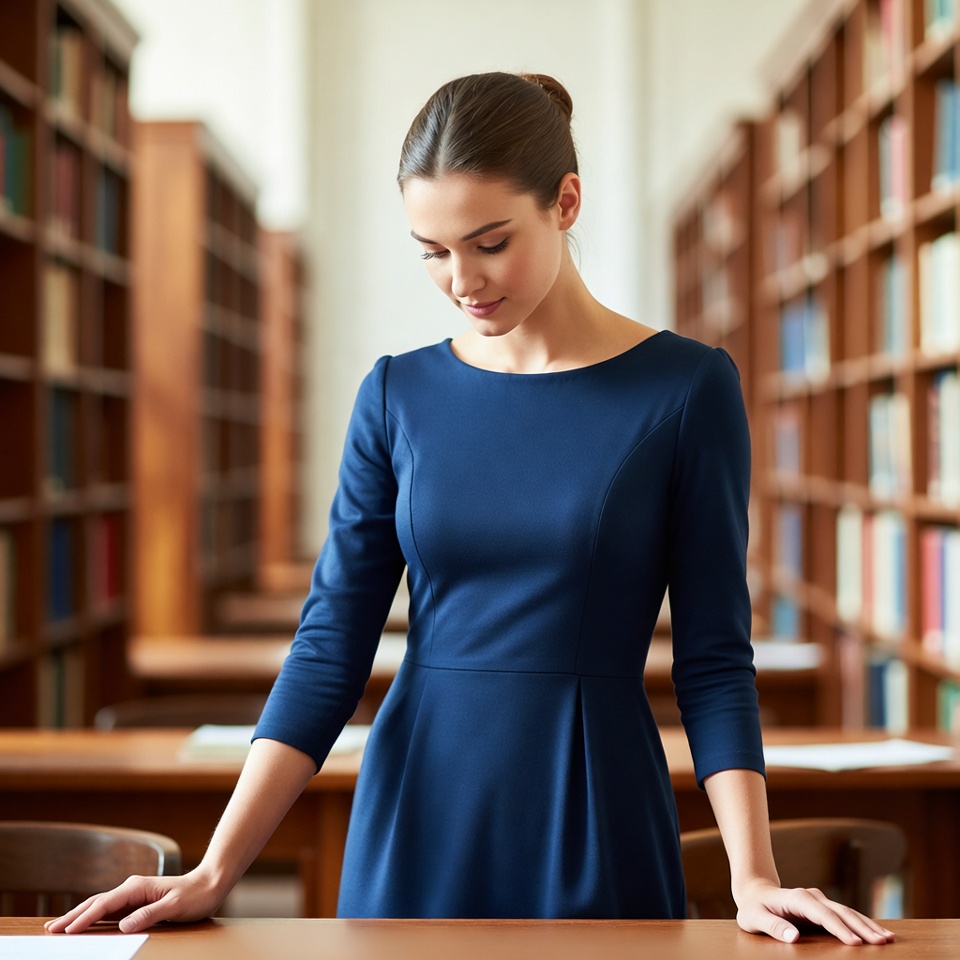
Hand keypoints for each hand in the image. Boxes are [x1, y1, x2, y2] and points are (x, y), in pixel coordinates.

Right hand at [44, 868, 226, 933]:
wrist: (210, 883)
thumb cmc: (196, 895)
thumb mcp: (175, 907)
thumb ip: (150, 915)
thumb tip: (124, 925)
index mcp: (137, 887)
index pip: (104, 904)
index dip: (84, 918)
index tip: (66, 931)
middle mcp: (132, 888)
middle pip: (96, 902)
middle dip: (72, 916)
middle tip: (50, 930)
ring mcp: (133, 894)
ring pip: (100, 905)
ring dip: (79, 916)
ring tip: (59, 926)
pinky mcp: (137, 902)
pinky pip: (110, 910)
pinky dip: (93, 917)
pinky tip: (85, 924)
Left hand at [734, 878, 895, 944]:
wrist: (755, 893)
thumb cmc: (753, 908)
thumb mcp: (754, 918)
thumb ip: (773, 926)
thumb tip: (794, 938)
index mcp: (797, 898)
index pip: (822, 914)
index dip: (838, 928)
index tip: (855, 943)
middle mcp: (812, 896)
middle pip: (841, 911)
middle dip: (862, 927)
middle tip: (883, 943)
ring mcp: (820, 900)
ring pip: (848, 912)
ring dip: (868, 925)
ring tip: (888, 939)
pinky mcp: (824, 907)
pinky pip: (846, 915)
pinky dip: (863, 924)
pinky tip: (877, 933)